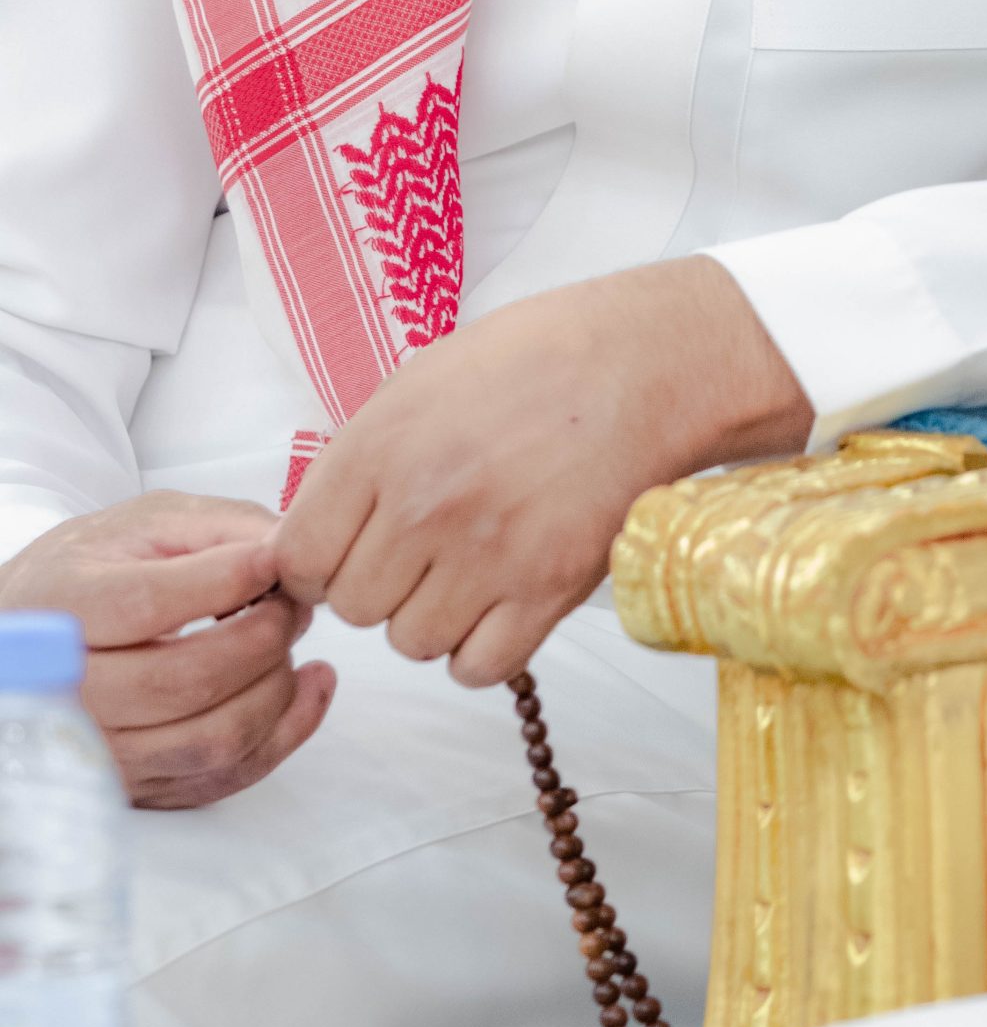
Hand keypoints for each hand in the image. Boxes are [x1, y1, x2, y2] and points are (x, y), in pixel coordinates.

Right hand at [0, 493, 334, 808]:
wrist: (41, 632)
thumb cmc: (97, 570)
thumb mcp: (146, 522)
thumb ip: (217, 527)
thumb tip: (286, 548)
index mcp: (65, 608)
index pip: (147, 605)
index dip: (225, 582)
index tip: (273, 560)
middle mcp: (74, 692)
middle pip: (186, 680)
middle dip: (264, 636)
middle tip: (292, 601)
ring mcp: (105, 750)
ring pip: (212, 738)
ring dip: (276, 686)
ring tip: (290, 640)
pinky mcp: (140, 786)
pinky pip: (223, 777)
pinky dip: (284, 732)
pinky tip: (306, 685)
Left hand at [274, 256, 810, 686]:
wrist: (646, 365)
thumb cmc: (536, 359)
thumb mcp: (422, 381)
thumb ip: (362, 458)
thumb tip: (323, 529)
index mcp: (382, 445)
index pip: (299, 559)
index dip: (318, 562)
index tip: (346, 550)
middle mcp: (424, 507)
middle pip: (354, 608)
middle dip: (379, 584)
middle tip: (420, 550)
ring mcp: (488, 555)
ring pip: (412, 642)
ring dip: (432, 616)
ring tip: (469, 567)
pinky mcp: (548, 590)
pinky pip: (477, 667)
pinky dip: (481, 647)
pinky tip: (500, 601)